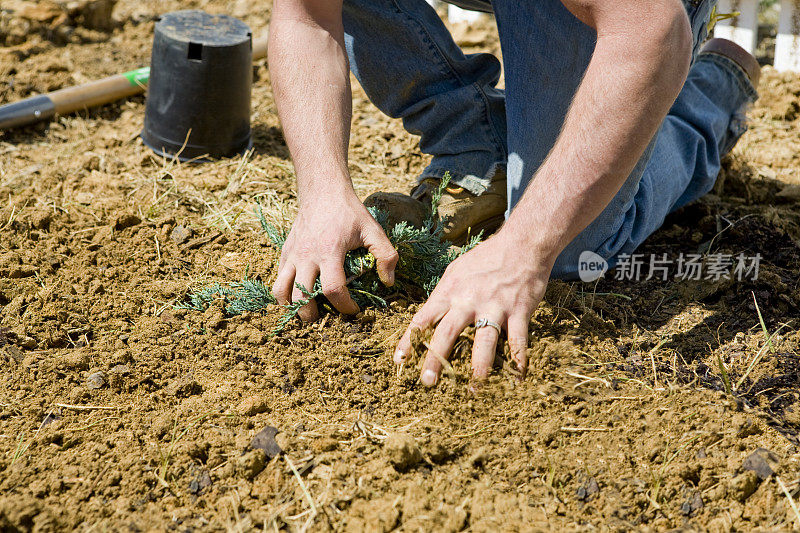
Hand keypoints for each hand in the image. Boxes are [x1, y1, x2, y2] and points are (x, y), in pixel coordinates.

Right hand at [272, 191, 398, 320]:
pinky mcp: (284, 253)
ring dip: (293, 308)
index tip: (354, 309)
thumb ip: (386, 255)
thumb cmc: (349, 212)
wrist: (323, 191)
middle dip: (314, 315)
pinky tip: (301, 296)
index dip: (344, 306)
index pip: (332, 289)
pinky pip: (278, 280)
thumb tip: (388, 282)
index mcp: (329, 251)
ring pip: (281, 292)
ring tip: (309, 311)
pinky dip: (285, 294)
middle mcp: (306, 255)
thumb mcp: (373, 230)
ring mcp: (292, 255)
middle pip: (302, 297)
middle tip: (328, 317)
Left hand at [394, 230, 551, 385]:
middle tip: (427, 382)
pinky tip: (517, 380)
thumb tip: (428, 315)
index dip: (409, 340)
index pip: (423, 318)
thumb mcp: (456, 270)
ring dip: (479, 367)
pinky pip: (518, 341)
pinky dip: (518, 361)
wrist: (522, 244)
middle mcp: (468, 300)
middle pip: (448, 333)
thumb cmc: (486, 258)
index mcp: (449, 291)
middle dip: (436, 359)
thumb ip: (443, 293)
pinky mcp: (519, 311)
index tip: (399, 360)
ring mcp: (494, 306)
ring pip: (484, 341)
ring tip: (474, 389)